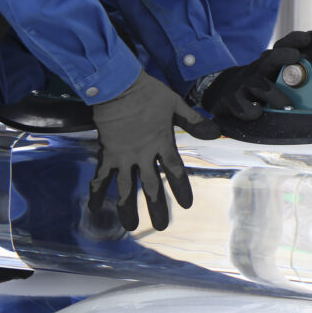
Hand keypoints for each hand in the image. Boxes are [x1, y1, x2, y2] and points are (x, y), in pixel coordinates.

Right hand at [87, 71, 219, 231]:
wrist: (118, 85)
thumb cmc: (149, 93)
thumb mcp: (176, 104)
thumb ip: (194, 121)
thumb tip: (217, 133)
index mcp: (162, 142)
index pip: (175, 170)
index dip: (181, 188)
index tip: (186, 206)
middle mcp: (143, 154)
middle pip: (151, 186)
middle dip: (157, 207)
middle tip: (161, 227)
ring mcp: (123, 155)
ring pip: (125, 187)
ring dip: (128, 208)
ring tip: (131, 226)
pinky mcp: (107, 153)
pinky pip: (101, 176)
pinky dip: (97, 192)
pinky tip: (94, 208)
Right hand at [201, 46, 305, 119]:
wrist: (225, 92)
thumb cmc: (260, 87)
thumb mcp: (276, 79)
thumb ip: (302, 85)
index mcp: (272, 63)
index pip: (283, 46)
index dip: (294, 40)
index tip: (307, 38)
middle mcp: (259, 70)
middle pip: (270, 59)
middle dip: (283, 55)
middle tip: (296, 56)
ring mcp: (245, 85)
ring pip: (258, 85)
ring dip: (273, 93)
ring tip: (286, 104)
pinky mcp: (232, 101)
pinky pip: (239, 104)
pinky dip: (248, 109)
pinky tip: (257, 113)